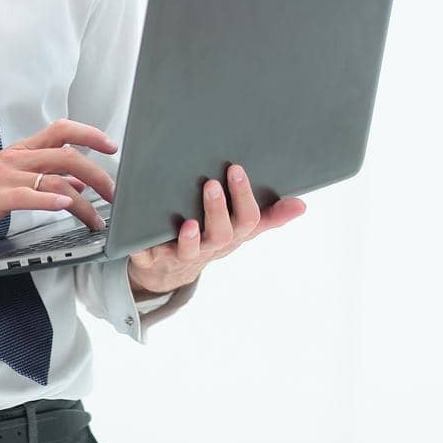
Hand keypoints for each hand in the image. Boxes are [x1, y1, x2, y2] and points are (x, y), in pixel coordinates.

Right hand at [0, 118, 118, 243]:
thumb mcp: (7, 181)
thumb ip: (42, 179)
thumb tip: (77, 184)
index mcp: (19, 153)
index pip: (61, 131)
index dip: (90, 134)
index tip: (113, 146)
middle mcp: (15, 159)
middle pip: (67, 155)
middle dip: (98, 174)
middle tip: (116, 193)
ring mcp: (4, 177)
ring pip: (54, 179)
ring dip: (83, 200)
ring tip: (97, 218)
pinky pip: (27, 194)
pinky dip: (49, 199)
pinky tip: (65, 205)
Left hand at [127, 164, 306, 295]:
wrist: (167, 272)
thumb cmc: (208, 241)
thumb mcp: (239, 230)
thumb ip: (269, 217)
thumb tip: (301, 205)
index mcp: (231, 236)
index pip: (246, 220)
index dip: (243, 197)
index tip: (236, 170)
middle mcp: (209, 247)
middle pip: (220, 234)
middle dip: (217, 210)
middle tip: (212, 184)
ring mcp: (181, 255)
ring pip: (189, 250)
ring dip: (189, 238)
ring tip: (188, 221)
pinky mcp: (152, 260)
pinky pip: (148, 256)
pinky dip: (144, 249)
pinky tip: (141, 240)